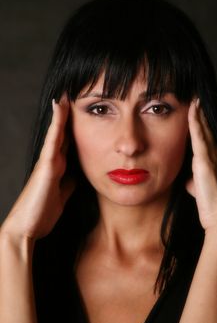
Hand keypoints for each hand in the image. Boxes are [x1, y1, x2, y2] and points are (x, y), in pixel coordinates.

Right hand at [1, 94, 74, 240]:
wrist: (27, 228)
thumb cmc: (42, 213)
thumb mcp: (63, 196)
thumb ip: (69, 184)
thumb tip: (78, 176)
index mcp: (59, 168)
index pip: (69, 143)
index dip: (75, 129)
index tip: (84, 114)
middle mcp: (53, 161)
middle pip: (64, 134)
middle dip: (69, 116)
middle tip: (76, 97)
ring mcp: (48, 161)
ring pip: (57, 132)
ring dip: (62, 113)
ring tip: (67, 94)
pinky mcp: (45, 165)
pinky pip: (53, 139)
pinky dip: (57, 123)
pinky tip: (60, 107)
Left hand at [186, 99, 216, 237]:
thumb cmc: (213, 207)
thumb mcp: (201, 191)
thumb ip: (195, 182)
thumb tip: (189, 181)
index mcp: (214, 162)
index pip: (207, 138)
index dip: (202, 124)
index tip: (196, 110)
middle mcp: (216, 156)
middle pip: (207, 130)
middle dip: (201, 114)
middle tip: (195, 97)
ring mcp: (212, 157)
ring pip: (204, 130)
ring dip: (198, 113)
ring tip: (194, 97)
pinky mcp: (206, 161)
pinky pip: (200, 136)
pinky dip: (196, 122)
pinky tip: (192, 108)